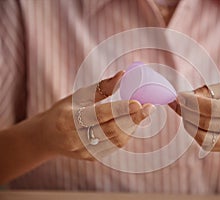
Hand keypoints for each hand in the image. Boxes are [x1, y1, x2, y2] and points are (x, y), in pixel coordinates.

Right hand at [39, 71, 154, 159]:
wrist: (48, 137)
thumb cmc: (64, 111)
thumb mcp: (77, 95)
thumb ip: (101, 87)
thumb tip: (123, 74)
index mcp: (66, 120)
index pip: (98, 115)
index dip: (119, 109)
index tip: (138, 102)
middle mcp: (74, 139)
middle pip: (110, 130)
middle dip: (133, 118)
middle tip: (149, 107)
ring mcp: (83, 152)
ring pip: (115, 140)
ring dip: (132, 126)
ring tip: (144, 113)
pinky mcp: (92, 158)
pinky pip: (114, 146)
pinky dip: (127, 133)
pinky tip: (133, 123)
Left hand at [170, 80, 219, 151]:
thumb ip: (211, 90)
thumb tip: (186, 96)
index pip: (213, 108)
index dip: (192, 102)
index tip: (180, 95)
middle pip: (206, 124)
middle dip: (186, 113)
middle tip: (178, 103)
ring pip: (204, 138)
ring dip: (189, 124)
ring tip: (183, 112)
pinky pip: (209, 145)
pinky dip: (196, 133)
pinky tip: (192, 122)